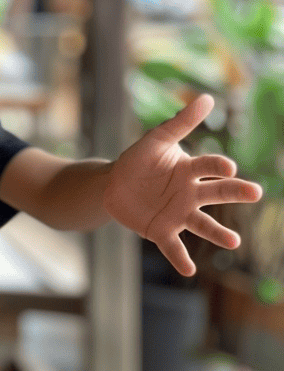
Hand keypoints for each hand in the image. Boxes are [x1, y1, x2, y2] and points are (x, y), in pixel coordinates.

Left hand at [103, 93, 262, 276]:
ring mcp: (178, 214)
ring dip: (218, 233)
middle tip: (255, 193)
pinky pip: (173, 246)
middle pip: (216, 194)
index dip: (218, 166)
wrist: (114, 184)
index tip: (228, 166)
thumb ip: (180, 122)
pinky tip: (190, 271)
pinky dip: (181, 259)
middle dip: (235, 193)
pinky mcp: (161, 231)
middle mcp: (190, 194)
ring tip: (234, 242)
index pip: (209, 167)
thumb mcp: (156, 139)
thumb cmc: (139, 159)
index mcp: (190, 170)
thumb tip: (207, 98)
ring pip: (202, 225)